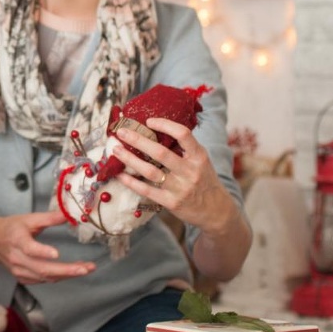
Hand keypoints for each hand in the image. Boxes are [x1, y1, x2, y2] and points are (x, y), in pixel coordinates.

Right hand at [0, 210, 95, 284]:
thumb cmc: (11, 228)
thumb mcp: (28, 219)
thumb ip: (49, 218)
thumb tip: (68, 214)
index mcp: (17, 240)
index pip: (29, 248)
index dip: (42, 252)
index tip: (56, 253)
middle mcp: (17, 258)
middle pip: (42, 268)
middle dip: (66, 270)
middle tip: (86, 268)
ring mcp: (19, 271)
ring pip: (45, 277)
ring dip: (67, 275)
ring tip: (86, 268)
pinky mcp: (22, 278)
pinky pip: (43, 281)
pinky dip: (59, 277)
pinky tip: (71, 272)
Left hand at [113, 118, 235, 233]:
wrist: (216, 211)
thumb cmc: (204, 180)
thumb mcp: (201, 161)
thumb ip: (184, 148)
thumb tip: (157, 129)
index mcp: (199, 156)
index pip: (183, 134)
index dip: (165, 125)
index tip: (148, 121)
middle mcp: (190, 171)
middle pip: (160, 152)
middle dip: (138, 140)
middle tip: (121, 131)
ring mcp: (180, 188)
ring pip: (150, 171)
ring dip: (130, 159)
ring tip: (116, 150)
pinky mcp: (171, 203)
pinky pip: (146, 190)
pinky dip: (131, 181)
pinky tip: (120, 174)